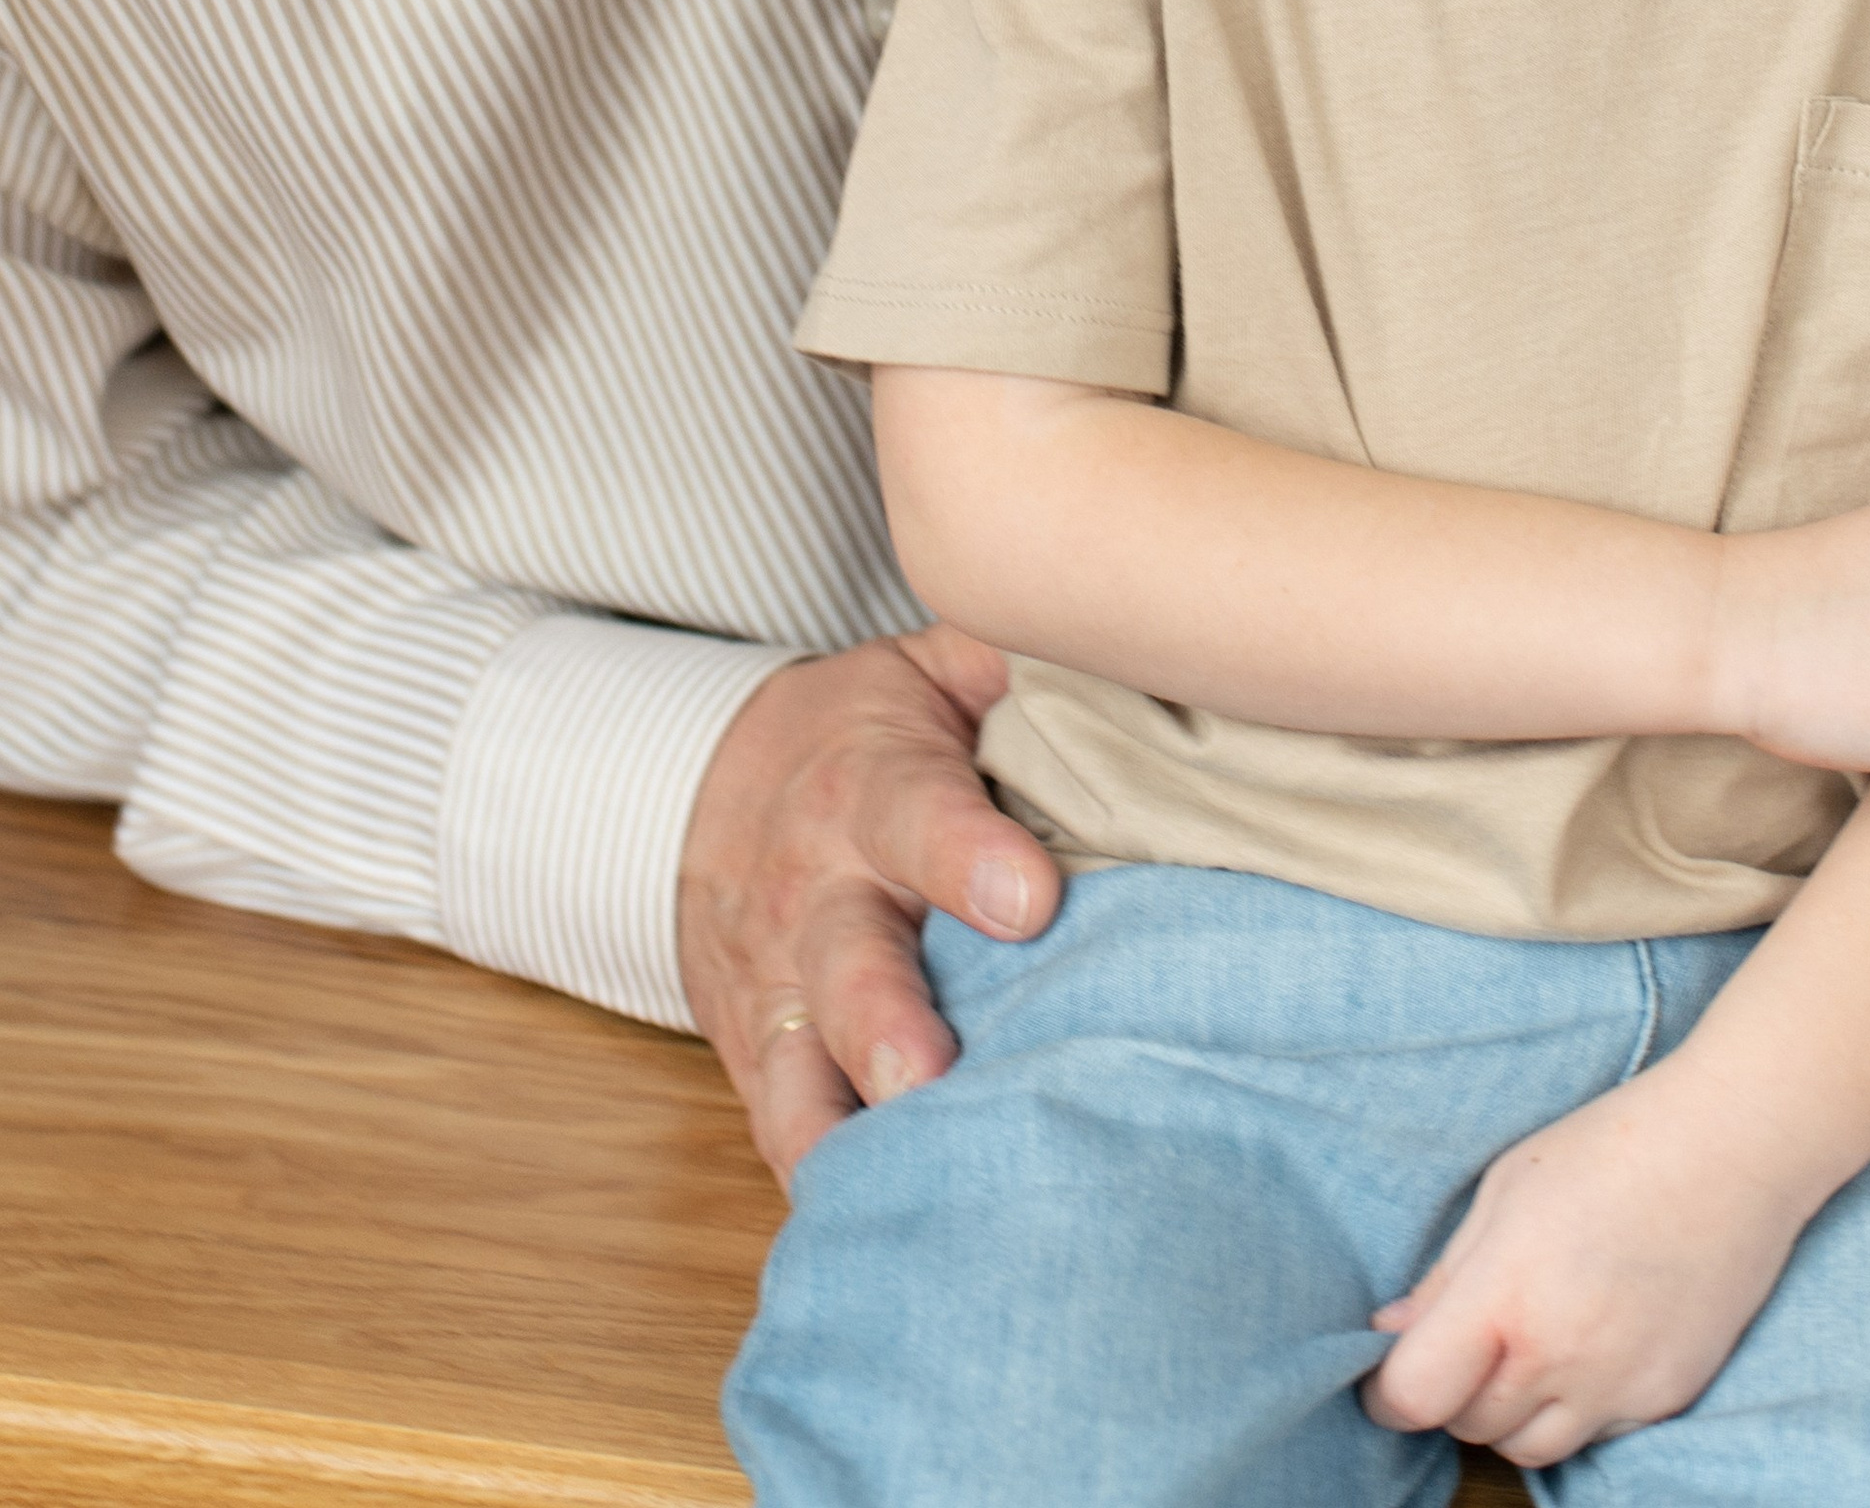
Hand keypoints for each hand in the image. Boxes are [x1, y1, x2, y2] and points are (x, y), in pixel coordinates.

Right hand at [676, 624, 1061, 1185]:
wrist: (718, 779)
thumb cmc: (874, 729)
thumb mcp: (936, 667)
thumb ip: (1023, 667)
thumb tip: (1152, 644)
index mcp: (873, 783)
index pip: (916, 812)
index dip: (967, 855)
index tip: (1029, 898)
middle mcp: (819, 887)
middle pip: (847, 959)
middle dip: (885, 1020)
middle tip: (929, 1071)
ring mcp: (778, 979)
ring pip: (798, 1059)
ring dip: (841, 1119)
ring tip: (890, 1174)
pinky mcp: (757, 1048)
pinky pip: (779, 1121)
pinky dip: (815, 1175)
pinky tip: (870, 1224)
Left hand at [1364, 1053, 1814, 1464]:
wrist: (1732, 1151)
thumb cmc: (1610, 1148)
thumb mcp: (1506, 1189)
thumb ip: (1447, 1276)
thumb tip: (1391, 1335)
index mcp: (1508, 1294)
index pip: (1417, 1394)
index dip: (1387, 1395)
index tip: (1384, 1375)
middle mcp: (1561, 1357)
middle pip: (1469, 1426)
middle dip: (1450, 1394)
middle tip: (1460, 1344)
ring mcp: (1619, 1387)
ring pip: (1531, 1448)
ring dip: (1508, 1414)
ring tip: (1521, 1348)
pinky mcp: (1664, 1399)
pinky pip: (1594, 1435)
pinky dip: (1571, 1408)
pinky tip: (1581, 1348)